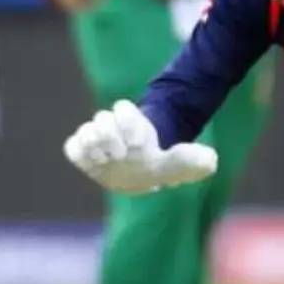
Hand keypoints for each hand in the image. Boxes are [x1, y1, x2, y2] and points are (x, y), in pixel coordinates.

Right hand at [62, 100, 217, 192]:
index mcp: (137, 124)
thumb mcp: (183, 164)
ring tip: (109, 161)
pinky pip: (72, 148)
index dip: (129, 122)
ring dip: (95, 147)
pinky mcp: (83, 154)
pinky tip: (95, 165)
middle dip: (111, 136)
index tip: (140, 143)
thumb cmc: (164, 166)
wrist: (143, 176)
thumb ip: (195, 159)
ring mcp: (97, 141)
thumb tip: (211, 158)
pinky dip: (80, 154)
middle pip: (102, 118)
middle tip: (123, 155)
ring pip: (86, 131)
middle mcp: (115, 128)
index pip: (124, 107)